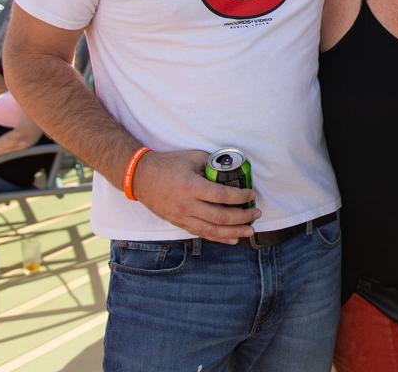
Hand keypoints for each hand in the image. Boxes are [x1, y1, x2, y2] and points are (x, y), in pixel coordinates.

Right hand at [131, 150, 261, 242]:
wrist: (140, 177)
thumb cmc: (168, 164)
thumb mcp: (193, 158)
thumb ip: (213, 165)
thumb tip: (232, 170)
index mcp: (192, 187)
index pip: (222, 196)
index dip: (240, 197)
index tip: (252, 195)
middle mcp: (187, 205)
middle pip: (220, 217)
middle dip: (242, 217)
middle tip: (256, 214)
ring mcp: (182, 217)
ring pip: (211, 230)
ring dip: (233, 232)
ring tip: (249, 231)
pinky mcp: (178, 222)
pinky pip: (201, 233)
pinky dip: (218, 238)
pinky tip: (232, 240)